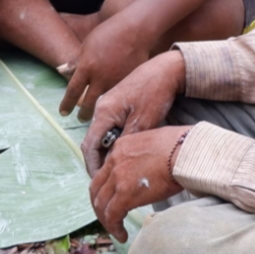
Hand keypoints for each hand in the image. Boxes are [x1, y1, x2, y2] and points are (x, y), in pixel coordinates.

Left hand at [59, 15, 153, 119]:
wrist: (135, 31)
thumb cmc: (109, 33)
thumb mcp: (87, 44)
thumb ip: (75, 60)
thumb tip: (61, 71)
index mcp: (86, 66)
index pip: (73, 90)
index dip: (66, 104)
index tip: (62, 112)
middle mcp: (100, 77)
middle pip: (88, 103)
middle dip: (83, 113)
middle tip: (81, 119)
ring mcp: (116, 81)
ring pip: (105, 103)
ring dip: (99, 110)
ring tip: (96, 115)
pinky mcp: (129, 83)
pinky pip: (119, 96)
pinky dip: (114, 101)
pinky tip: (113, 104)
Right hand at [82, 50, 185, 173]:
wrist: (165, 70)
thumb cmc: (155, 94)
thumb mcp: (143, 123)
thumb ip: (125, 144)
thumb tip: (112, 165)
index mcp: (103, 112)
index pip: (89, 146)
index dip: (93, 167)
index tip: (100, 183)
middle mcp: (101, 108)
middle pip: (92, 141)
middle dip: (98, 162)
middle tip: (110, 180)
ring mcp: (107, 106)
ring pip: (101, 136)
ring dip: (107, 153)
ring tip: (118, 170)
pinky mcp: (116, 105)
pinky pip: (109, 128)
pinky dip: (113, 142)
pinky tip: (125, 152)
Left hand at [89, 125, 189, 242]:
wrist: (185, 151)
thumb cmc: (180, 147)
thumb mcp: (153, 143)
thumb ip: (143, 155)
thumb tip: (148, 168)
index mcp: (121, 146)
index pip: (105, 170)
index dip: (106, 187)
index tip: (113, 198)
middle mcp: (114, 159)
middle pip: (96, 187)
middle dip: (100, 204)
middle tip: (108, 216)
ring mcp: (117, 176)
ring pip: (100, 202)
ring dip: (105, 218)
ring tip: (115, 228)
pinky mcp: (124, 193)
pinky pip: (112, 214)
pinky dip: (113, 227)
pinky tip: (122, 234)